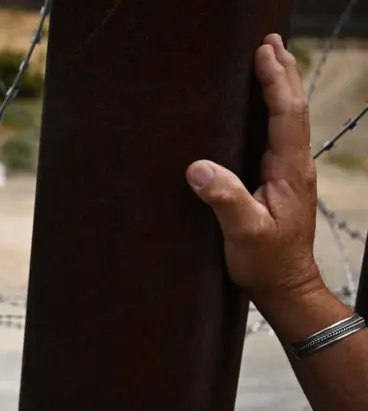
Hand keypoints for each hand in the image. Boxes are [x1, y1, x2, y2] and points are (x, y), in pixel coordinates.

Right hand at [186, 34, 322, 312]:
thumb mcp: (243, 233)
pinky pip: (279, 134)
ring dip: (281, 86)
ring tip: (271, 59)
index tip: (263, 54)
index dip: (275, 82)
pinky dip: (274, 109)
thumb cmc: (265, 262)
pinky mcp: (281, 182)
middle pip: (293, 107)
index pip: (286, 114)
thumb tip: (198, 167)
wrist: (286, 286)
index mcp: (289, 171)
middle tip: (270, 41)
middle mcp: (294, 165)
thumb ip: (225, 199)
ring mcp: (290, 173)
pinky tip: (264, 106)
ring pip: (289, 118)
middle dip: (282, 72)